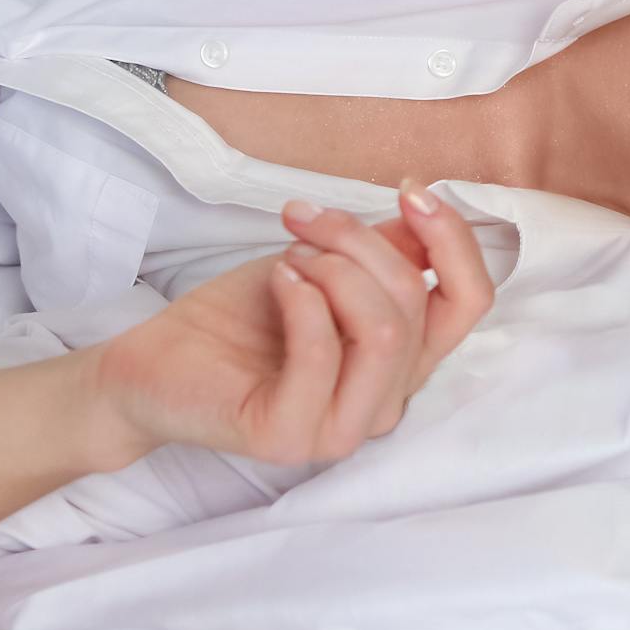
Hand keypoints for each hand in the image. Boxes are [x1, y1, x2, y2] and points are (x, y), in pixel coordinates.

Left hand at [87, 183, 492, 467]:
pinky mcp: (291, 438)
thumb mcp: (325, 265)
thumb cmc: (242, 316)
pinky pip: (321, 352)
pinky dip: (300, 297)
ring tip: (289, 256)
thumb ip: (384, 249)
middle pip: (416, 303)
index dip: (454, 239)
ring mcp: (342, 428)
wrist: (158, 361)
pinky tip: (276, 280)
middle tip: (303, 221)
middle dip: (359, 240)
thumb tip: (427, 209)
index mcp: (405, 360)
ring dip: (334, 269)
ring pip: (384, 330)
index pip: (471, 302)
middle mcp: (386, 400)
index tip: (411, 191)